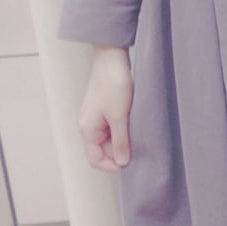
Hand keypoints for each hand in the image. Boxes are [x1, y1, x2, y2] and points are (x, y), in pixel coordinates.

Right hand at [79, 45, 132, 171]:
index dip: (111, 166)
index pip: (95, 160)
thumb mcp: (119, 116)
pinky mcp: (104, 111)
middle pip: (103, 151)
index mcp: (87, 130)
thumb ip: (120, 141)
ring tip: (138, 137)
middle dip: (119, 154)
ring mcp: (96, 119)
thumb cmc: (113, 85)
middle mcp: (88, 126)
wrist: (111, 59)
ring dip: (122, 142)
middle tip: (139, 150)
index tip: (130, 164)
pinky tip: (134, 127)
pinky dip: (123, 132)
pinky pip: (112, 129)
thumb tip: (122, 162)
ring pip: (109, 141)